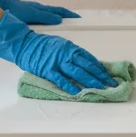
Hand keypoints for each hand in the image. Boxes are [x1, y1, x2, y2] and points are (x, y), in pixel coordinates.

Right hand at [0, 11, 115, 93]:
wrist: (25, 44)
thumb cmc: (42, 45)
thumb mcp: (61, 44)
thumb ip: (72, 53)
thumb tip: (84, 63)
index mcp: (71, 47)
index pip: (89, 59)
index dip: (100, 68)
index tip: (108, 76)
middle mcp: (67, 54)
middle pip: (87, 66)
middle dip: (100, 76)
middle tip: (110, 85)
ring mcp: (57, 62)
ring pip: (78, 73)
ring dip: (90, 82)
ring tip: (100, 89)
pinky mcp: (48, 70)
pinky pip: (61, 80)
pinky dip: (70, 86)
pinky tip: (77, 92)